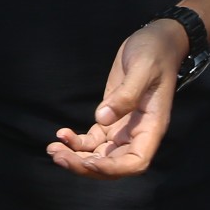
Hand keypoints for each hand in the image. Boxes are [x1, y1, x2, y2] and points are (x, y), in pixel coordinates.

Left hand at [49, 19, 180, 177]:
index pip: (135, 162)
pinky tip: (61, 134)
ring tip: (53, 149)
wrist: (156, 41)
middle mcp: (138, 134)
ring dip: (76, 157)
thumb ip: (126, 95)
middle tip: (58, 156)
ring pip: (100, 156)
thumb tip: (102, 118)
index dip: (113, 169)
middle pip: (113, 164)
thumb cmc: (154, 53)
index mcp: (151, 127)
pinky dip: (76, 143)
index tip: (90, 163)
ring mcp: (123, 129)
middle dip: (85, 166)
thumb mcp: (142, 68)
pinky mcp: (111, 119)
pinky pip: (93, 141)